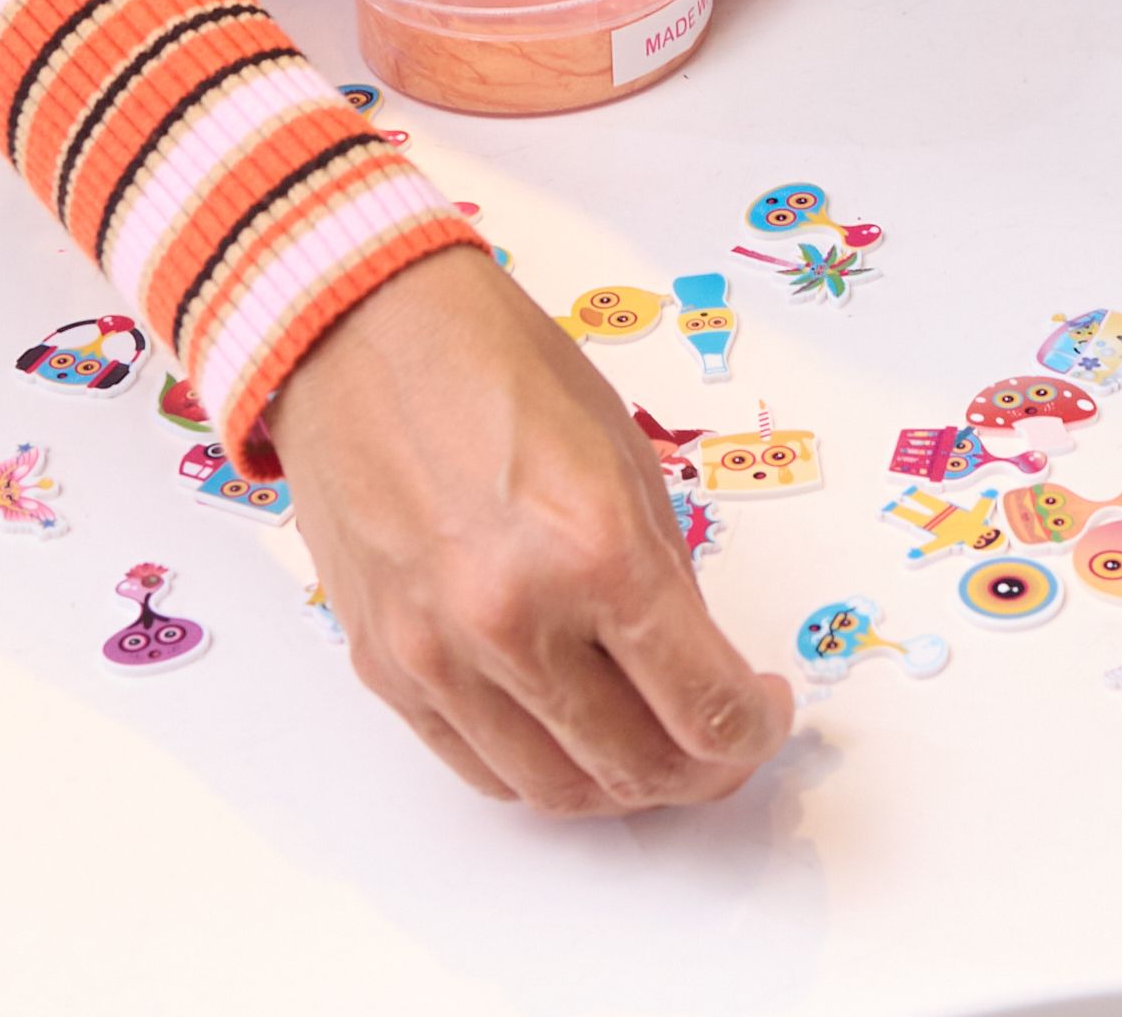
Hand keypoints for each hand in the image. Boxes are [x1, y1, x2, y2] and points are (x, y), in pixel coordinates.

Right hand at [265, 245, 789, 816]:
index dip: (753, 730)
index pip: (704, 707)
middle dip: (700, 771)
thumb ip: (661, 577)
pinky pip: (475, 764)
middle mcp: (514, 619)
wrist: (357, 331)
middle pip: (635, 768)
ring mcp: (437, 653)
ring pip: (553, 790)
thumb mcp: (623, 458)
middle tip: (720, 745)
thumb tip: (691, 668)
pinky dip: (536, 768)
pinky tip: (567, 732)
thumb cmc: (496, 367)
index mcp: (597, 551)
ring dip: (619, 786)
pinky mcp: (382, 666)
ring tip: (647, 747)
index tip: (764, 713)